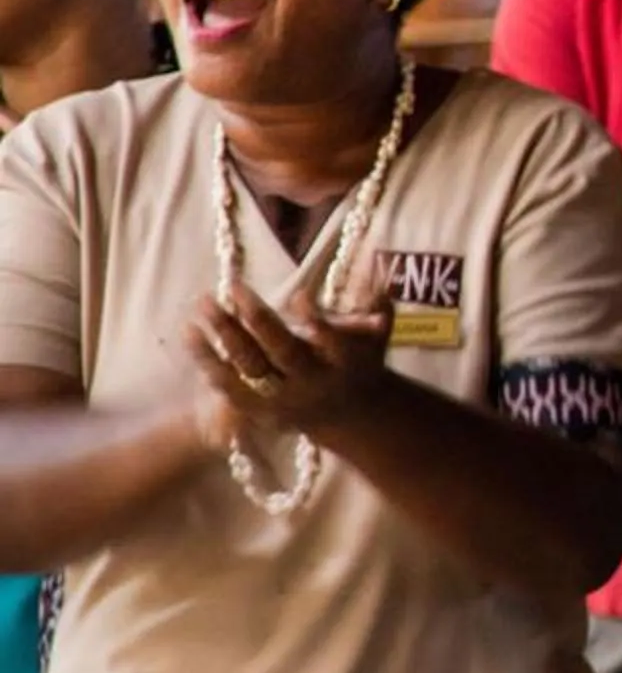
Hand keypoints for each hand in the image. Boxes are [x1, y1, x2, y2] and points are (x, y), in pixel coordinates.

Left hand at [185, 283, 393, 442]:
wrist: (350, 416)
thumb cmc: (363, 361)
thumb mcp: (379, 333)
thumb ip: (378, 297)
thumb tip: (378, 257)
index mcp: (345, 364)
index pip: (331, 341)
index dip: (315, 320)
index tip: (296, 295)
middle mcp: (314, 384)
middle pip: (282, 352)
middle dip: (258, 318)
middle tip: (235, 285)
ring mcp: (285, 400)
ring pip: (248, 368)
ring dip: (223, 336)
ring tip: (202, 305)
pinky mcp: (261, 411)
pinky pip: (227, 386)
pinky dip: (207, 361)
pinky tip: (191, 335)